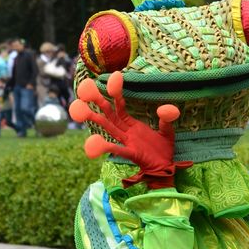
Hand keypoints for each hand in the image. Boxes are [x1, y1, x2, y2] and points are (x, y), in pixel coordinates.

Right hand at [69, 72, 189, 187]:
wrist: (166, 168)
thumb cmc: (164, 150)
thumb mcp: (167, 131)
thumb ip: (166, 119)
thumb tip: (165, 108)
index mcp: (132, 126)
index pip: (120, 107)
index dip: (115, 94)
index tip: (111, 79)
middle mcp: (126, 133)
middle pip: (109, 115)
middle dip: (99, 102)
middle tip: (85, 89)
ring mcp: (127, 142)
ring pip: (109, 129)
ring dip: (96, 119)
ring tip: (82, 111)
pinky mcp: (131, 153)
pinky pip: (117, 149)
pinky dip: (105, 147)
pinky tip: (95, 143)